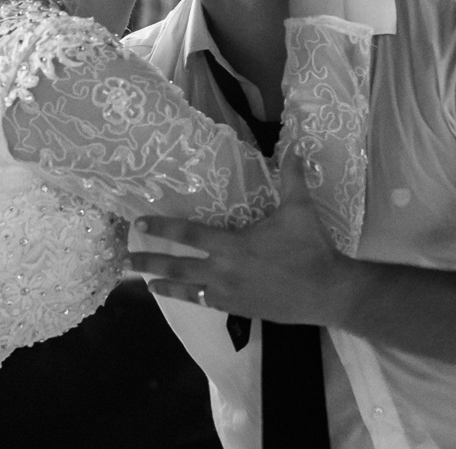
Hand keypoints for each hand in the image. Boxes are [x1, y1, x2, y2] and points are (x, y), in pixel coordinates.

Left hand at [127, 167, 353, 323]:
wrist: (328, 291)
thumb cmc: (311, 249)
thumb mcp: (300, 208)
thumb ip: (292, 177)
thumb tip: (294, 147)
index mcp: (233, 244)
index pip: (188, 234)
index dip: (161, 227)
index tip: (138, 224)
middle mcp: (224, 270)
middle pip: (178, 265)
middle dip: (150, 261)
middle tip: (127, 258)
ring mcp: (229, 292)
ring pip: (188, 288)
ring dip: (164, 284)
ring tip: (144, 282)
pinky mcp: (239, 308)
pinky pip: (206, 302)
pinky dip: (189, 297)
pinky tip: (179, 296)